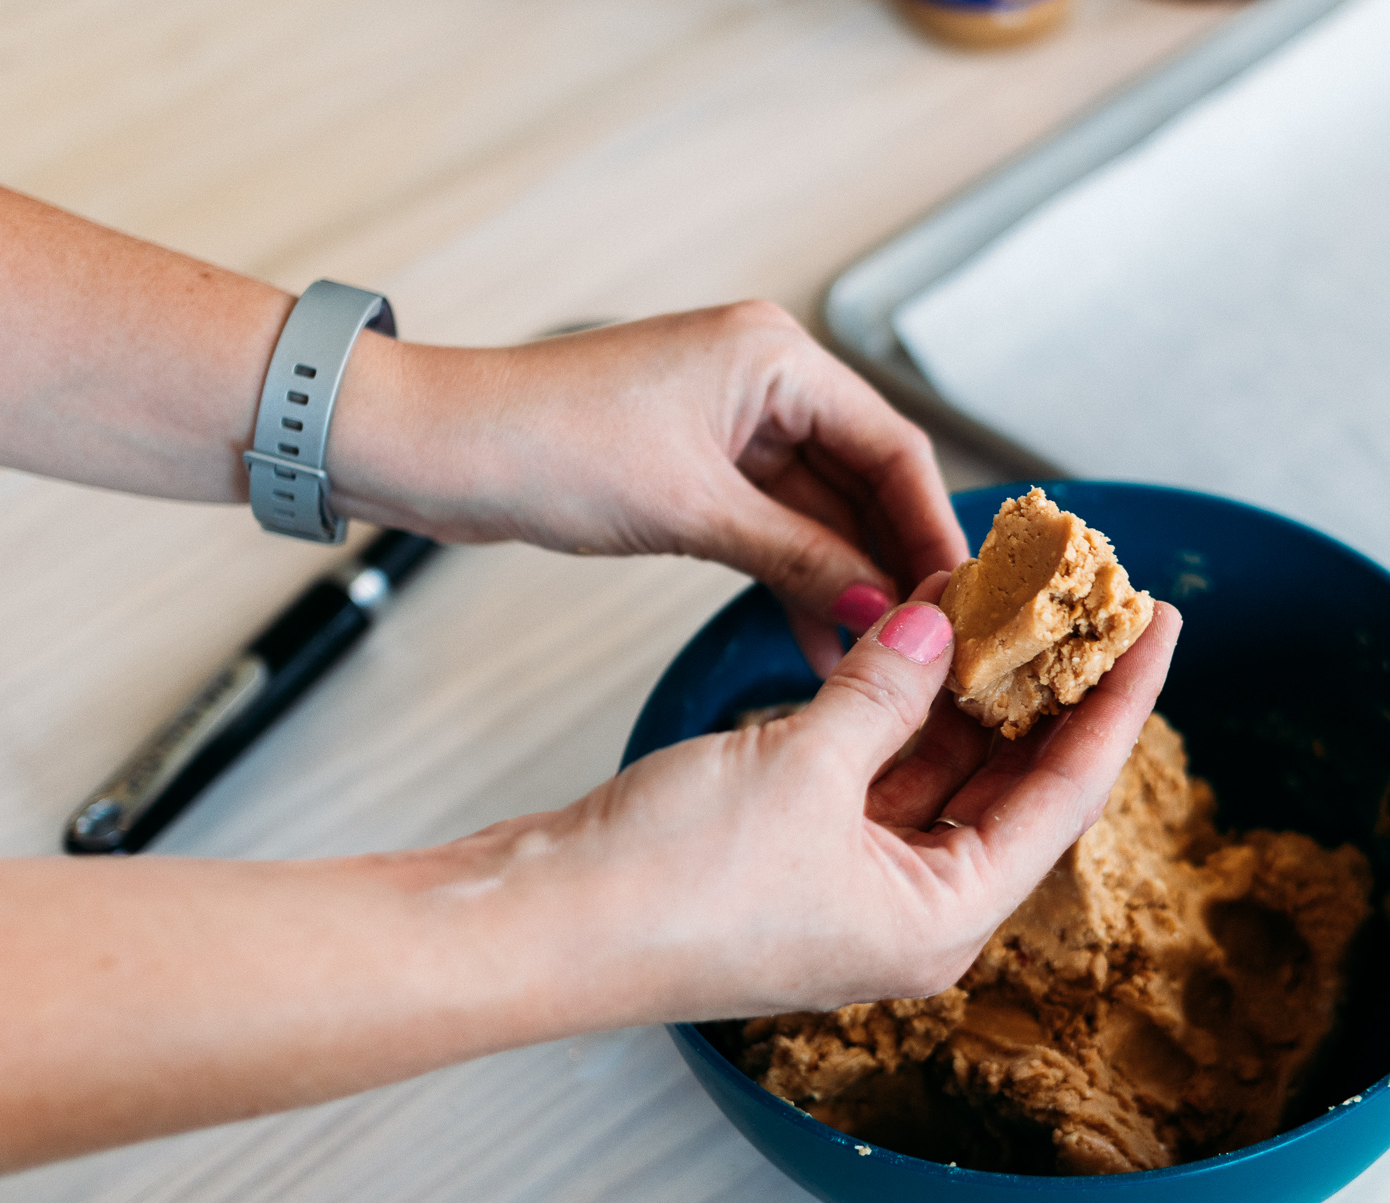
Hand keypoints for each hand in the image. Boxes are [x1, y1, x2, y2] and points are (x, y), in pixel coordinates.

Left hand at [331, 303, 968, 674]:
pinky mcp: (695, 466)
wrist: (430, 447)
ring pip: (820, 511)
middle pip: (865, 478)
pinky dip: (795, 576)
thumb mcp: (689, 510)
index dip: (930, 526)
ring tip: (872, 657)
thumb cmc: (540, 443)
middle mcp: (764, 380)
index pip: (893, 445)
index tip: (958, 599)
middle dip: (891, 560)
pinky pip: (773, 525)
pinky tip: (817, 634)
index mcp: (774, 357)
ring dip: (843, 580)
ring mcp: (729, 424)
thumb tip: (879, 609)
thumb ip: (798, 559)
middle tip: (927, 639)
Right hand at [454, 573, 1182, 1024]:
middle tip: (1091, 600)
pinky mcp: (798, 851)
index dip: (1117, 702)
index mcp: (940, 918)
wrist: (533, 924)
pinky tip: (922, 634)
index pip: (1066, 794)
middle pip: (1012, 781)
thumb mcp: (799, 768)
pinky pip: (876, 765)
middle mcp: (911, 909)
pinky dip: (899, 703)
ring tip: (1013, 595)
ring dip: (971, 687)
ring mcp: (853, 882)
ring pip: (941, 767)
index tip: (1158, 626)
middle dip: (1049, 687)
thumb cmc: (663, 885)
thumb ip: (884, 689)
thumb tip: (943, 625)